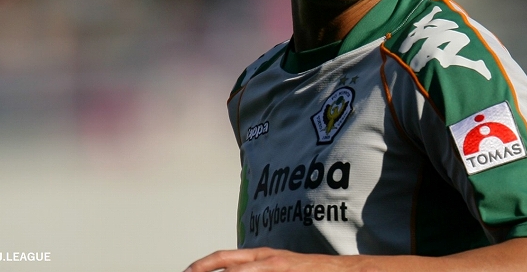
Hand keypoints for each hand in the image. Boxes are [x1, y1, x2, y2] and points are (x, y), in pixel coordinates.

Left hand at [182, 247, 376, 271]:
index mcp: (262, 256)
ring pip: (239, 270)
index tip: (187, 271)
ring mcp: (275, 265)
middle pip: (226, 261)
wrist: (339, 271)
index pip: (226, 257)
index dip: (203, 264)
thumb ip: (260, 268)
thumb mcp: (280, 268)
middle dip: (203, 268)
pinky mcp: (284, 270)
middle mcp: (266, 257)